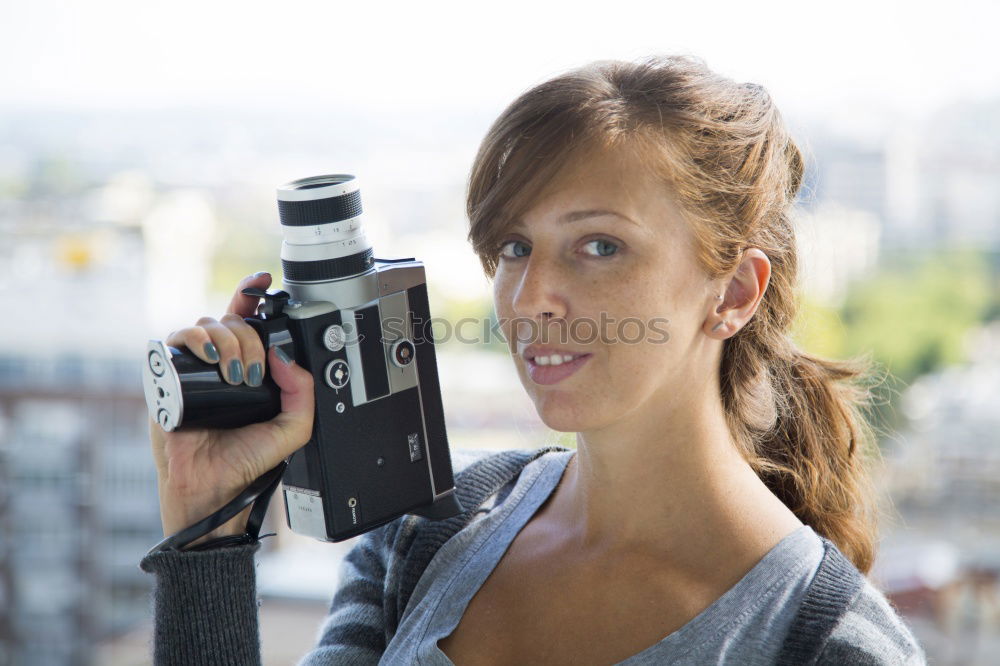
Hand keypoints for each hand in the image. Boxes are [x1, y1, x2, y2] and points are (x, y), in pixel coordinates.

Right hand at [149, 272, 314, 543]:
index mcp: (248, 368)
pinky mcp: (167, 376)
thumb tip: (285, 357)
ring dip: (225, 339)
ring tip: (232, 372)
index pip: (249, 321)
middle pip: (233, 321)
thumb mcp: (292, 429)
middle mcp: (220, 363)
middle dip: (247, 338)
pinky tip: (207, 356)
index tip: (264, 280)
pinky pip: (175, 340)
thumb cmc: (245, 461)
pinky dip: (193, 338)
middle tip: (252, 372)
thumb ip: (303, 393)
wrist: (211, 488)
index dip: (254, 295)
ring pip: (207, 325)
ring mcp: (193, 368)